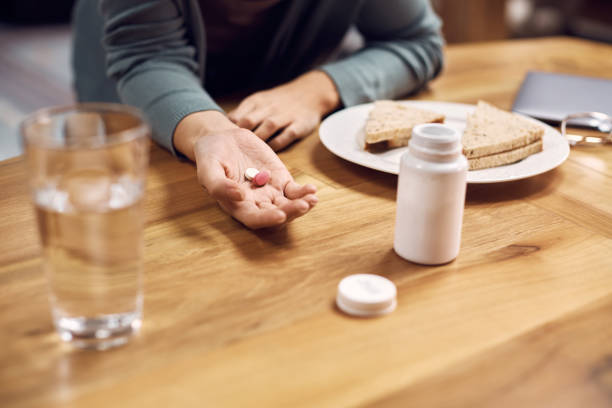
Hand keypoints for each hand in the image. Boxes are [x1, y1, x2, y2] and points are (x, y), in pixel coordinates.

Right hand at [193, 127, 317, 228]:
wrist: (222, 138)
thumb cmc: (210, 156)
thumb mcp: (208, 168)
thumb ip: (218, 185)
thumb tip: (238, 196)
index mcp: (237, 205)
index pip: (254, 219)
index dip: (267, 220)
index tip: (280, 215)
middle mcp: (255, 203)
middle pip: (276, 214)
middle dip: (291, 212)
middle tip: (303, 205)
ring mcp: (270, 192)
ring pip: (289, 204)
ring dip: (302, 204)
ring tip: (312, 199)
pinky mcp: (280, 179)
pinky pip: (294, 190)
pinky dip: (303, 191)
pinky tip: (312, 189)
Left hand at [228, 70, 339, 150]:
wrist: (310, 93)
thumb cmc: (279, 102)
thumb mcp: (259, 101)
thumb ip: (243, 114)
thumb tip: (223, 128)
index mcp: (256, 102)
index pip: (236, 116)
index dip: (227, 131)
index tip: (222, 143)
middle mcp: (269, 108)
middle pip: (249, 122)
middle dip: (240, 137)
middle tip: (233, 152)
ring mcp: (284, 116)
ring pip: (267, 128)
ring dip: (258, 142)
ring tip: (250, 156)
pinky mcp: (298, 126)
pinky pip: (286, 137)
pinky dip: (276, 145)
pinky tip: (270, 155)